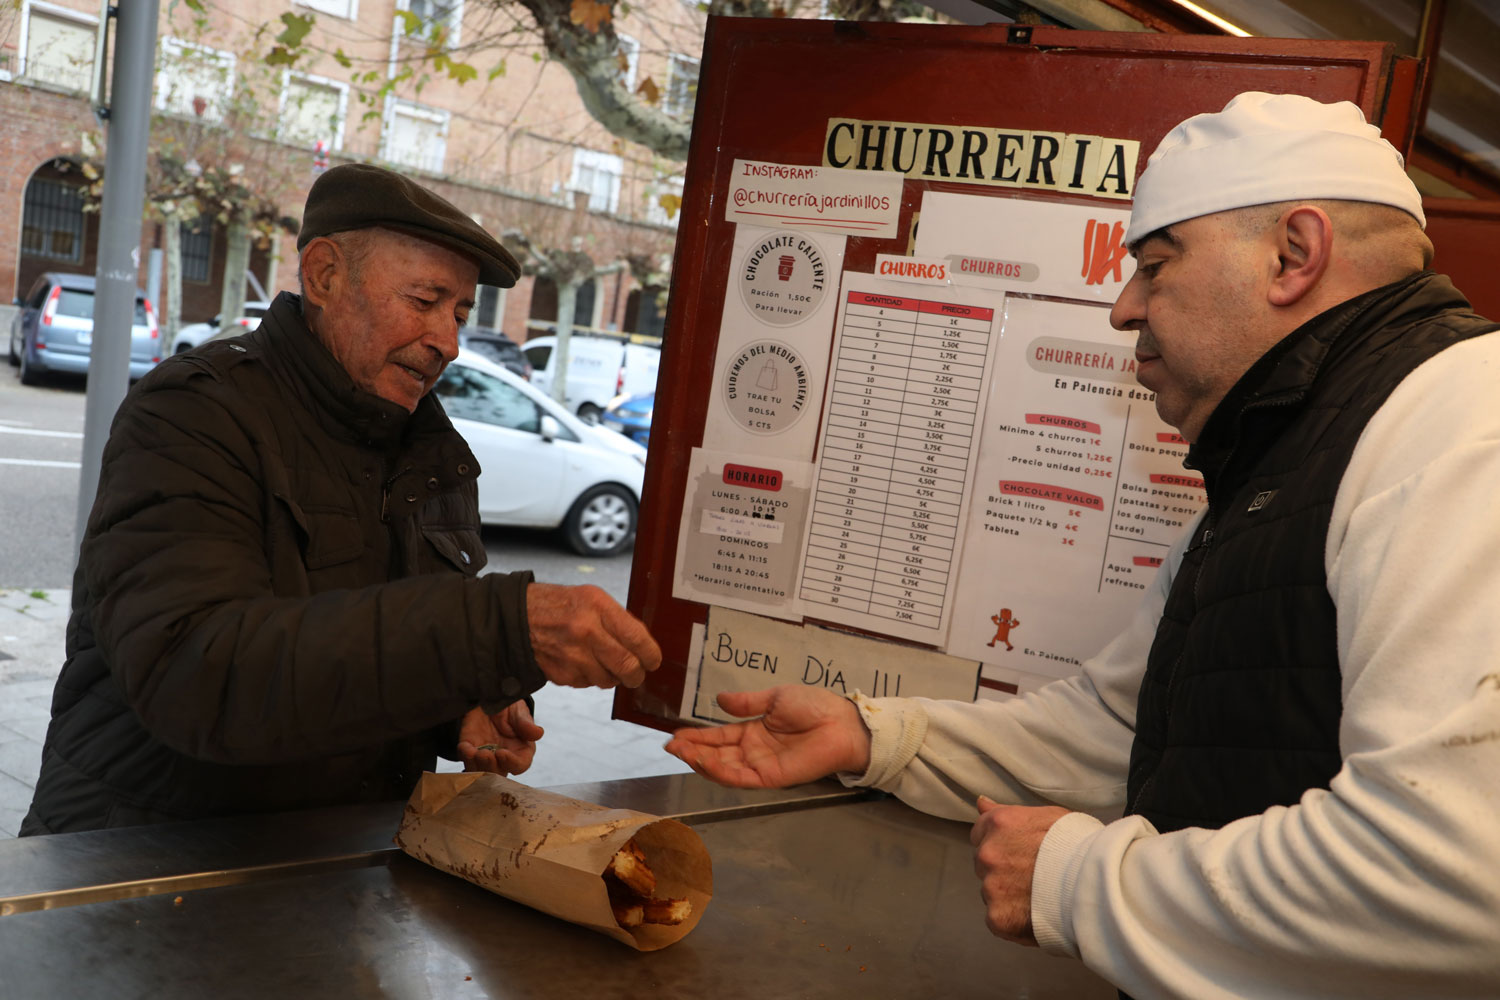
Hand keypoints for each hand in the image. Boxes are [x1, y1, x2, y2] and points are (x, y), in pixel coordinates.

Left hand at [456, 701, 544, 774]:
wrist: (489, 696)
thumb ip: (525, 724)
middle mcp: (503, 756)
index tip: (502, 753)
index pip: (520, 765)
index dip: (511, 763)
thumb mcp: (518, 711)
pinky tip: (465, 747)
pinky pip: (465, 759)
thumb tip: (538, 733)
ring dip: (477, 765)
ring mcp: (485, 754)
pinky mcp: (469, 748)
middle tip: (485, 755)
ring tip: (474, 753)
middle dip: (491, 767)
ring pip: (481, 771)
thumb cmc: (509, 706)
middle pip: (499, 773)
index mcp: (521, 750)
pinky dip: (465, 756)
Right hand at [526, 583, 660, 688]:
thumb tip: (643, 646)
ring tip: (603, 662)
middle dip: (636, 674)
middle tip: (636, 673)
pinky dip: (590, 677)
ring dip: (612, 677)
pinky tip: (582, 662)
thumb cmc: (560, 605)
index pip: (638, 639)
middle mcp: (586, 632)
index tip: (653, 661)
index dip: (651, 656)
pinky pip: (588, 684)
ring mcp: (573, 656)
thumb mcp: (593, 597)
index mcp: (598, 607)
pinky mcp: (562, 674)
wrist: (517, 618)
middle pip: (627, 667)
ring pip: (609, 680)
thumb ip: (619, 620)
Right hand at [663, 686, 871, 787]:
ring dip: (700, 761)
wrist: (840, 722)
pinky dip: (720, 771)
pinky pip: (740, 778)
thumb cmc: (814, 706)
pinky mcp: (770, 777)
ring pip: (723, 768)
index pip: (719, 737)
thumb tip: (720, 700)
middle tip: (670, 745)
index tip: (676, 734)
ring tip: (680, 751)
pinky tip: (704, 761)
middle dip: (692, 751)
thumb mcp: (775, 698)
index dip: (697, 737)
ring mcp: (760, 766)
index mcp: (753, 732)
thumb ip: (747, 702)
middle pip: (716, 754)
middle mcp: (753, 751)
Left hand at [971, 796, 1070, 945]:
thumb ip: (1007, 812)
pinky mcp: (997, 917)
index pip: (981, 834)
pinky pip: (998, 919)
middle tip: (1035, 876)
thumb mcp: (1047, 816)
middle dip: (1004, 870)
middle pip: (985, 864)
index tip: (1021, 853)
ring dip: (1009, 896)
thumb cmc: (1079, 845)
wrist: (1097, 883)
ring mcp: (991, 887)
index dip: (1003, 845)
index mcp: (998, 824)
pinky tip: (1037, 915)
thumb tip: (981, 804)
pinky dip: (1014, 921)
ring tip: (1041, 897)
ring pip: (993, 892)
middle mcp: (988, 854)